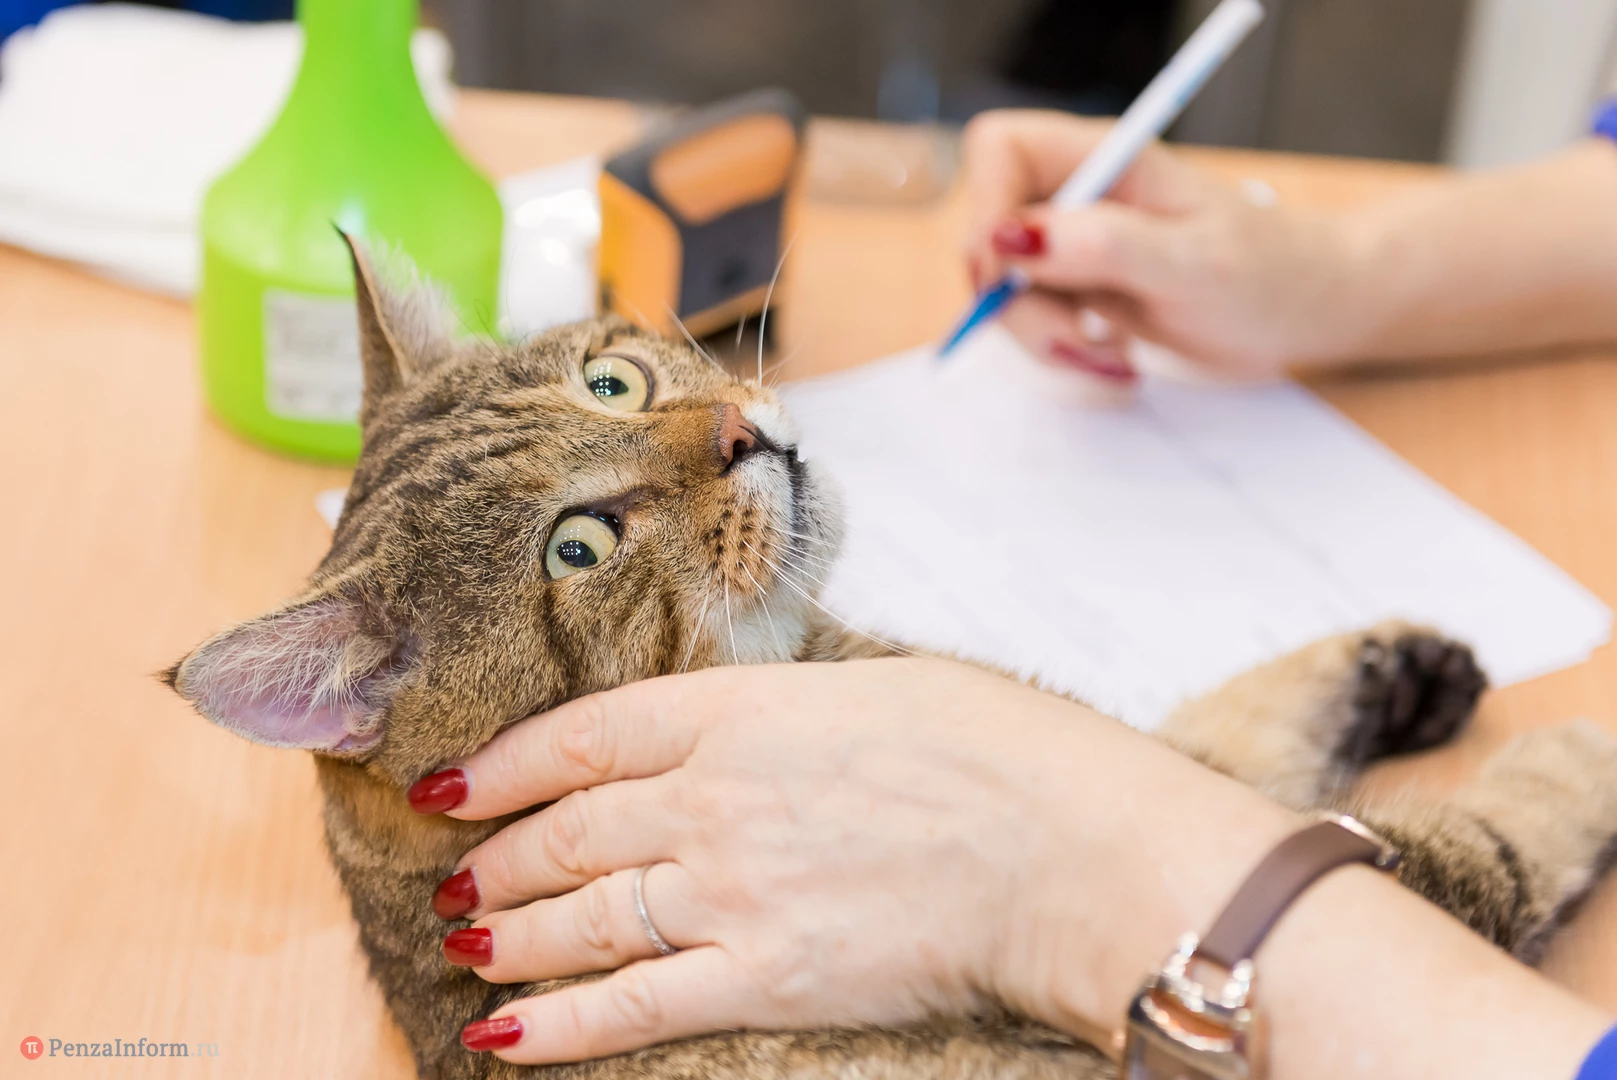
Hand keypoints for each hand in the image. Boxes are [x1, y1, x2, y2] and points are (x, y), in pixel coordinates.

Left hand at [422, 658, 1246, 1064]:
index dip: (501, 765)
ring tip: (467, 946)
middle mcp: (708, 800)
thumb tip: (716, 741)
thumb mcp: (865, 689)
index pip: (580, 736)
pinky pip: (634, 1005)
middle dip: (496, 861)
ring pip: (582, 919)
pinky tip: (503, 1037)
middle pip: (566, 834)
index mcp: (733, 713)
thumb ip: (768, 717)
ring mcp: (729, 892)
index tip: (450, 786)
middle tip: (454, 881)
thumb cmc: (990, 750)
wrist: (1063, 846)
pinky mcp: (763, 978)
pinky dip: (560, 1025)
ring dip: (512, 938)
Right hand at [961, 110, 1367, 384]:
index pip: (1000, 151)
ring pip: (1003, 290)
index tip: (1016, 270)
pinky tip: (1112, 361)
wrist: (1304, 313)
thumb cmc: (1269, 275)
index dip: (988, 206)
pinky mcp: (1077, 290)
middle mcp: (1078, 196)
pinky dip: (1062, 354)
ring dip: (1044, 338)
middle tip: (1081, 340)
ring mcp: (1072, 246)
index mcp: (1104, 159)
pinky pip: (1031, 322)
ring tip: (1110, 359)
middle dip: (1019, 301)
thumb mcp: (1192, 264)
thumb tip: (1015, 238)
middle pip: (989, 235)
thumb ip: (1104, 246)